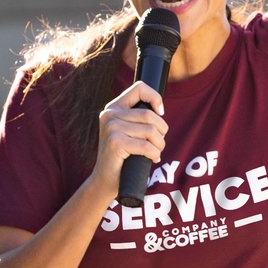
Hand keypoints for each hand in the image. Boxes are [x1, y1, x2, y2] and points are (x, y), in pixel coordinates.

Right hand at [90, 80, 168, 195]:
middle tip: (159, 142)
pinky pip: (146, 146)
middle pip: (149, 114)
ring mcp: (111, 128)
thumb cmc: (123, 156)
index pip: (139, 88)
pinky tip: (152, 159)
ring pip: (150, 131)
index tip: (160, 113)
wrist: (105, 179)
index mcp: (113, 107)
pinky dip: (154, 154)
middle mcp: (110, 114)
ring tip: (156, 152)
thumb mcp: (128, 131)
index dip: (155, 98)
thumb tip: (159, 109)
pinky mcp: (115, 142)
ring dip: (159, 144)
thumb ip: (138, 118)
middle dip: (162, 130)